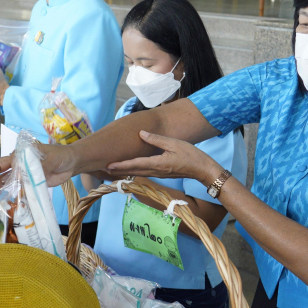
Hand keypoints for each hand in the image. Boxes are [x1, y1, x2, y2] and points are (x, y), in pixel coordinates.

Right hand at [0, 144, 76, 203]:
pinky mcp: (29, 185)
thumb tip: (22, 175)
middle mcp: (17, 165)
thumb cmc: (60, 155)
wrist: (71, 164)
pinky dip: (11, 198)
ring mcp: (23, 176)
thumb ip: (36, 166)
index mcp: (18, 155)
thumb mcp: (49, 158)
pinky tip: (5, 206)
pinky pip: (18, 191)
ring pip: (5, 183)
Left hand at [105, 131, 222, 185]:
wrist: (203, 170)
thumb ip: (156, 139)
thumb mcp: (174, 143)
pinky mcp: (162, 173)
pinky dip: (134, 171)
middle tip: (103, 168)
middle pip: (133, 171)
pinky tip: (131, 168)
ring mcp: (159, 174)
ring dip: (125, 171)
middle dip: (118, 170)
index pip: (135, 164)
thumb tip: (141, 134)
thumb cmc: (191, 155)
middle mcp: (156, 171)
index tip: (108, 165)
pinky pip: (144, 173)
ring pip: (138, 173)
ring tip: (113, 169)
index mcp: (157, 163)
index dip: (121, 165)